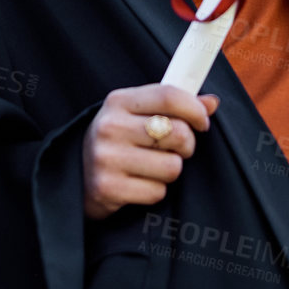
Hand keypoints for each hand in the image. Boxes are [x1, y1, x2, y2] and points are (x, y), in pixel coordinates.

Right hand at [82, 84, 219, 220]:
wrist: (76, 173)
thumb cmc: (118, 139)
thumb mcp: (138, 114)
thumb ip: (174, 106)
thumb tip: (212, 103)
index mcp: (118, 101)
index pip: (169, 96)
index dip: (195, 110)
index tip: (202, 122)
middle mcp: (110, 127)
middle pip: (178, 133)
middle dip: (186, 145)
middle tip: (176, 149)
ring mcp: (106, 158)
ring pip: (172, 167)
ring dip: (170, 170)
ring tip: (153, 167)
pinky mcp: (107, 188)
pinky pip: (157, 192)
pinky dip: (155, 191)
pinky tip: (139, 183)